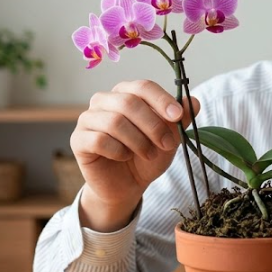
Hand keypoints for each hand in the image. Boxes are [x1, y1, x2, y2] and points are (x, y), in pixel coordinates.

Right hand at [70, 79, 199, 231]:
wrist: (128, 185)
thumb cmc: (147, 156)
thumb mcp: (169, 138)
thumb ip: (179, 120)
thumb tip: (193, 101)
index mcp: (126, 93)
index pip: (143, 86)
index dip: (161, 100)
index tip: (178, 116)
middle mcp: (104, 100)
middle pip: (129, 102)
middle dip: (153, 125)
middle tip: (166, 144)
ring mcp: (88, 118)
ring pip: (115, 122)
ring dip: (138, 141)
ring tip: (148, 154)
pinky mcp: (78, 140)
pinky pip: (99, 140)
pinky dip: (118, 151)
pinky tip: (124, 157)